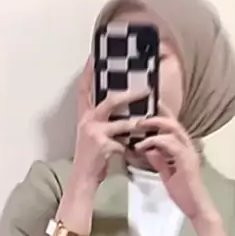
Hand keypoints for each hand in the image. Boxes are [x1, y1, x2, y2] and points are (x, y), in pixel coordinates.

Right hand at [73, 59, 144, 187]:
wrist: (84, 178)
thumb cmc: (92, 157)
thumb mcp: (94, 134)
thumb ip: (105, 121)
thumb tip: (125, 111)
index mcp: (84, 116)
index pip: (84, 90)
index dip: (89, 73)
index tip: (94, 57)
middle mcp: (87, 121)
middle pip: (109, 100)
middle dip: (129, 95)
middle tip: (146, 89)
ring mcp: (94, 133)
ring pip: (122, 122)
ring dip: (138, 123)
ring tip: (151, 120)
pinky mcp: (102, 145)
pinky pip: (124, 141)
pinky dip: (134, 145)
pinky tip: (140, 148)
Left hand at [134, 104, 217, 220]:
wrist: (197, 208)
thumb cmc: (184, 193)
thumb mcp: (167, 174)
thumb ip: (159, 160)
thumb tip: (148, 149)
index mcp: (184, 149)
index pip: (173, 126)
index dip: (161, 115)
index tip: (146, 108)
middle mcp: (188, 146)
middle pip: (173, 122)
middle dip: (155, 115)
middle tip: (137, 116)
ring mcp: (189, 152)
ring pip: (173, 129)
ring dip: (153, 125)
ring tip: (137, 126)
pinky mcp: (186, 160)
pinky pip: (170, 143)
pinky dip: (155, 141)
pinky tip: (142, 145)